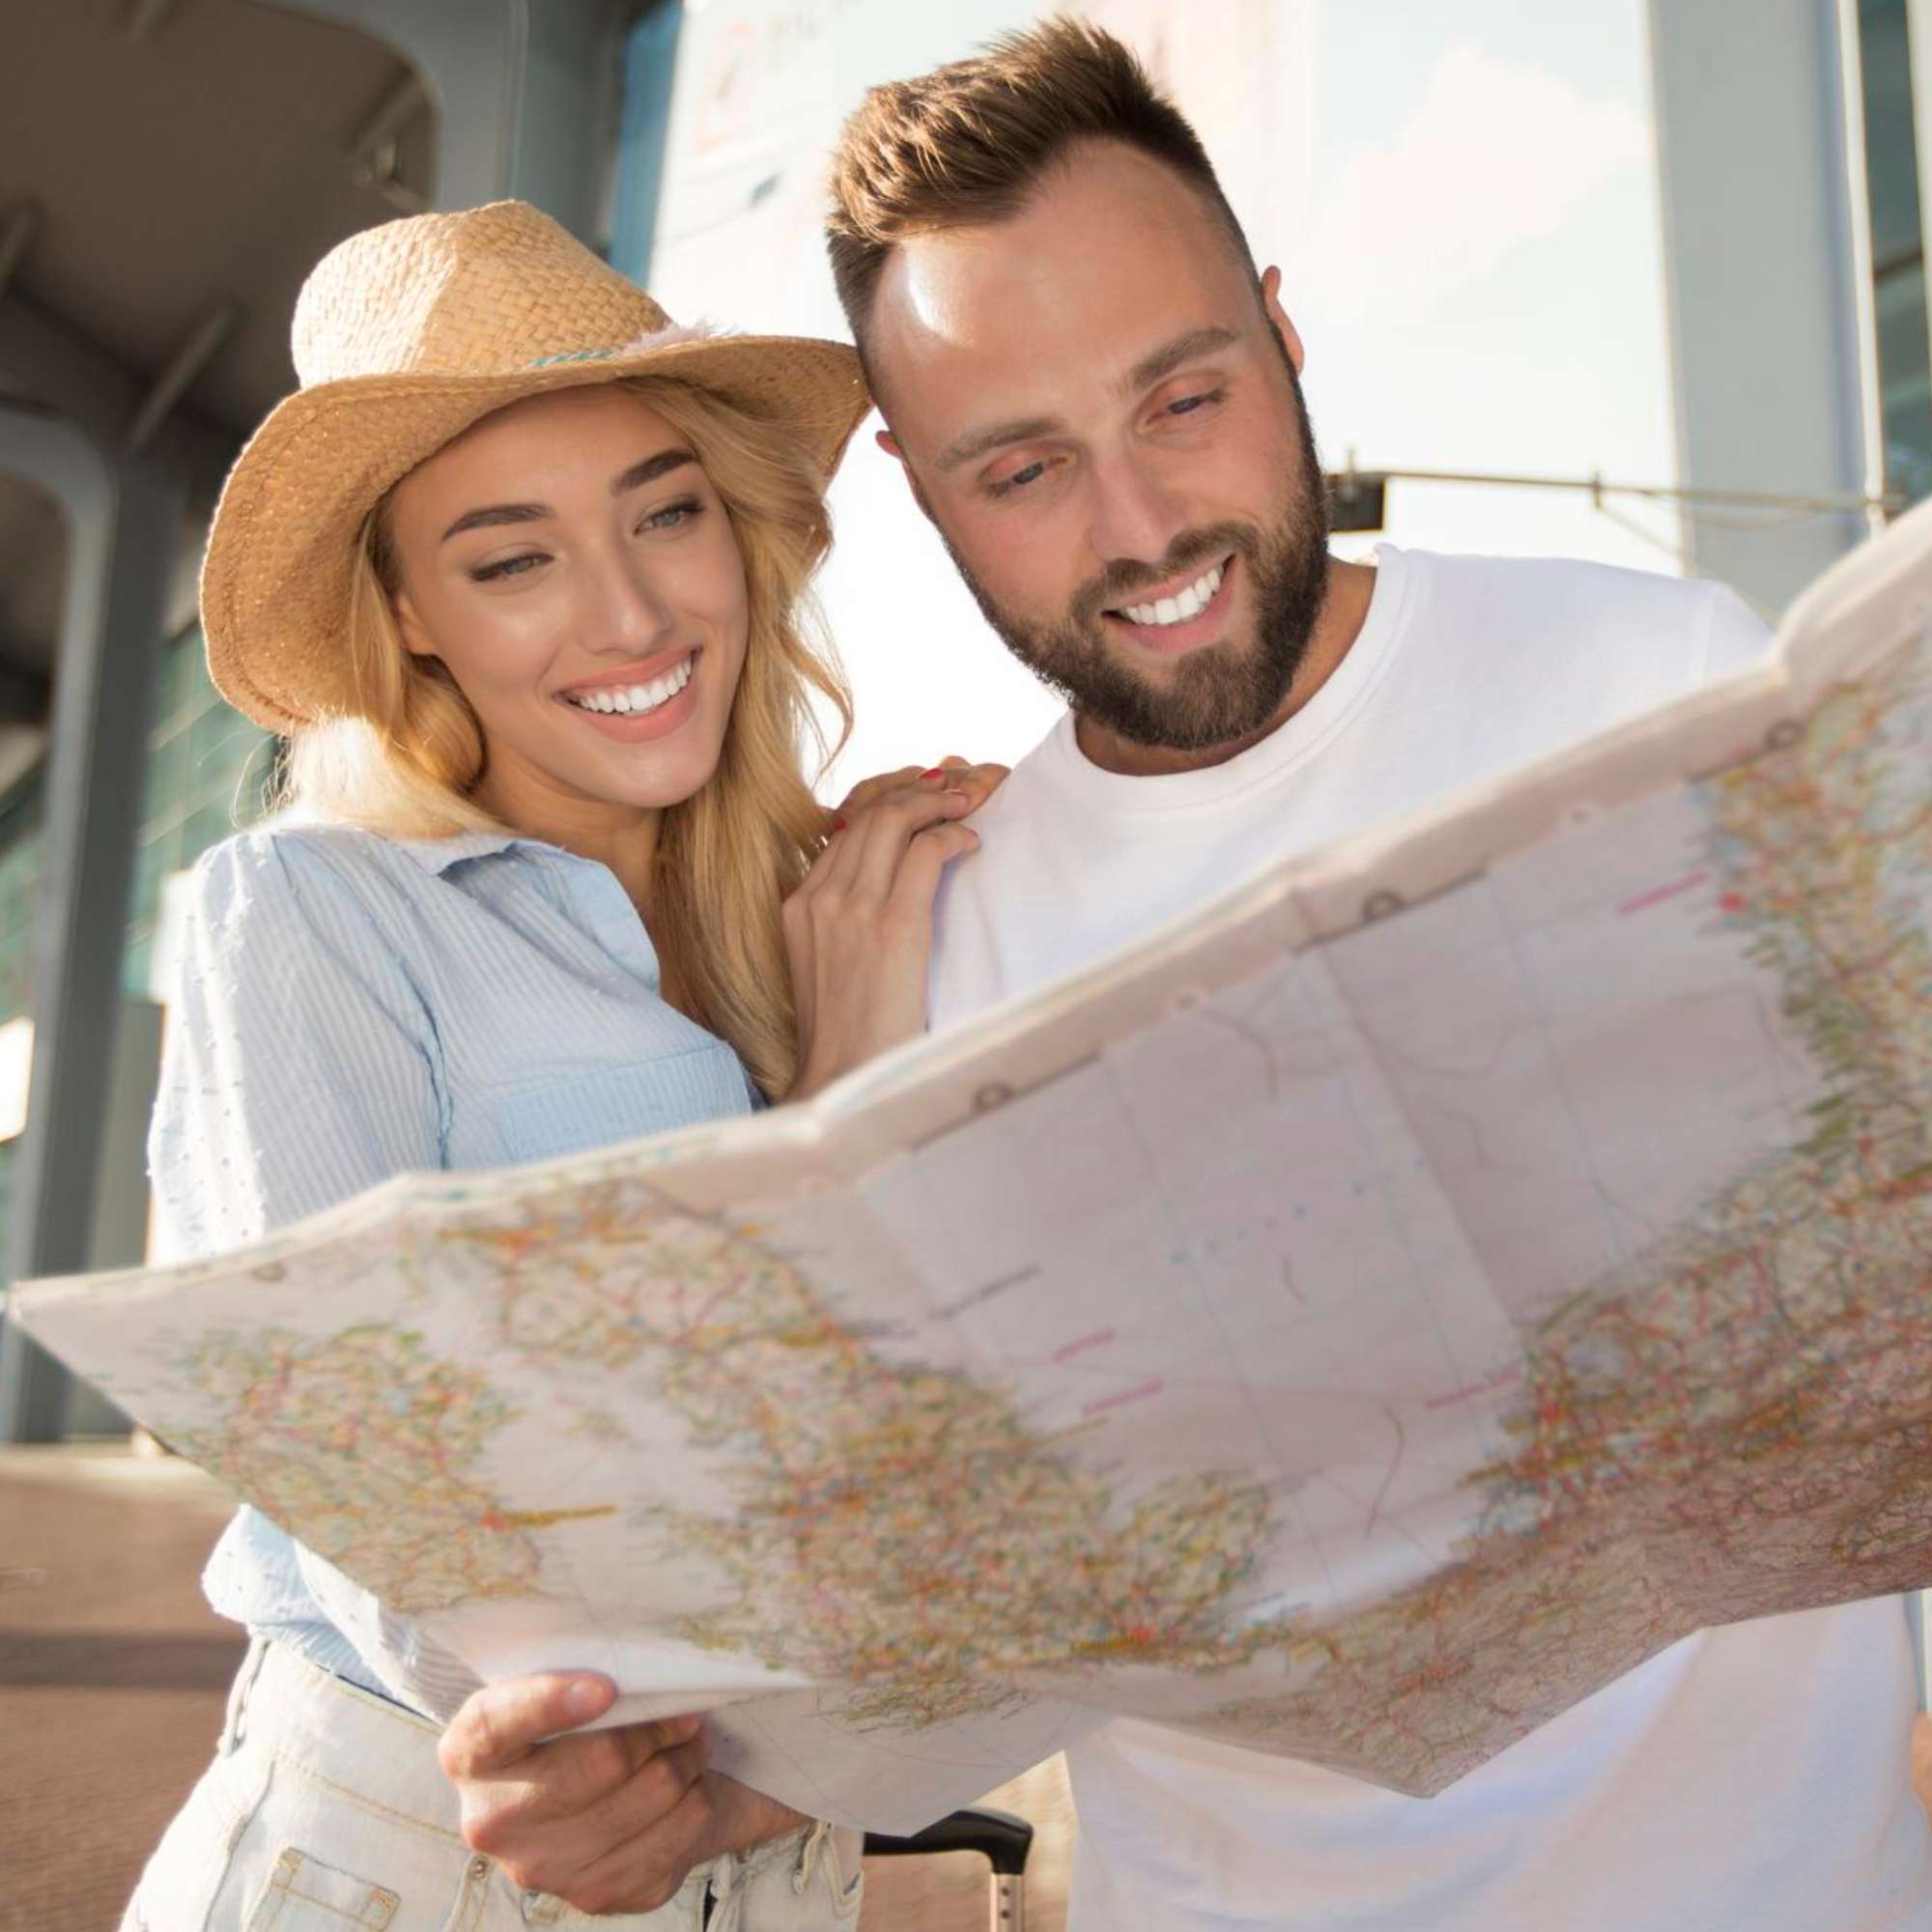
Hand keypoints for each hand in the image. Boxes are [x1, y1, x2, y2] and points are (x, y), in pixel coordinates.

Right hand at [438, 1672, 807, 1914]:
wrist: (582, 1804)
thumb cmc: (575, 1728)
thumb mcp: (560, 1687)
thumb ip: (584, 1664)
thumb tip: (639, 1626)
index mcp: (469, 1754)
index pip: (495, 1724)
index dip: (550, 1703)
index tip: (606, 1687)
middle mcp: (493, 1820)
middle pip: (598, 1763)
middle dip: (658, 1727)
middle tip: (684, 1709)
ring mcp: (542, 1867)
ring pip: (650, 1795)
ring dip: (687, 1759)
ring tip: (689, 1741)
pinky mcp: (595, 1894)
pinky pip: (676, 1834)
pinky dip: (698, 1800)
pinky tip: (689, 1786)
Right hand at [785, 757, 1007, 1098]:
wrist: (841, 1083)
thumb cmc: (850, 1037)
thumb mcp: (832, 968)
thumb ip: (847, 923)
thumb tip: (895, 885)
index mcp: (798, 905)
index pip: (845, 825)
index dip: (889, 798)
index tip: (926, 793)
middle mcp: (818, 898)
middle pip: (870, 811)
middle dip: (921, 787)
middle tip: (961, 786)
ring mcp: (849, 909)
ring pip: (895, 819)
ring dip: (941, 801)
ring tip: (972, 803)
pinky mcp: (890, 925)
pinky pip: (926, 852)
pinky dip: (954, 836)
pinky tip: (972, 843)